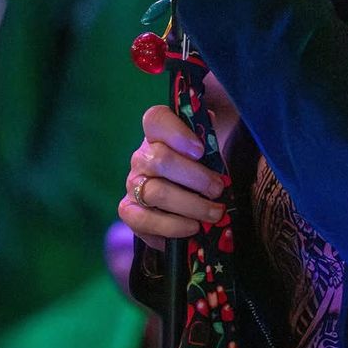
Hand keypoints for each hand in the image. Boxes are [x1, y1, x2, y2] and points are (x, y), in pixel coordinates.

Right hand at [119, 104, 228, 245]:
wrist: (186, 205)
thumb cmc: (200, 171)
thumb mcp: (209, 151)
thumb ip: (209, 136)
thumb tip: (209, 118)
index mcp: (159, 134)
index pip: (156, 119)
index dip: (177, 132)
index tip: (200, 150)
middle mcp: (141, 157)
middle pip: (160, 160)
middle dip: (195, 177)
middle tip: (218, 189)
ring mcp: (133, 184)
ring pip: (156, 192)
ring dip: (191, 205)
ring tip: (214, 213)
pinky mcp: (129, 212)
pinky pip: (144, 220)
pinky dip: (172, 227)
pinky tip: (193, 228)